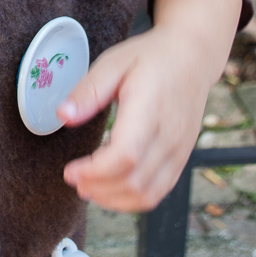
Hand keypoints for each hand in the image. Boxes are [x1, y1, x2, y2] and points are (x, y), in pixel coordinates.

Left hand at [58, 0, 242, 211]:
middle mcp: (170, 135)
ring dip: (113, 199)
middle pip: (134, 181)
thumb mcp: (113, 63)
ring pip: (148, 194)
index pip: (126, 156)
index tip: (70, 170)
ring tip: (87, 187)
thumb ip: (88, 91)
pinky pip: (159, 191)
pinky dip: (132, 199)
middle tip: (73, 178)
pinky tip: (110, 189)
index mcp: (150, 109)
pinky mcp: (182, 158)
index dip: (95, 171)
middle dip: (98, 188)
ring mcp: (179, 150)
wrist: (193, 57)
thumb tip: (62, 116)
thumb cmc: (151, 58)